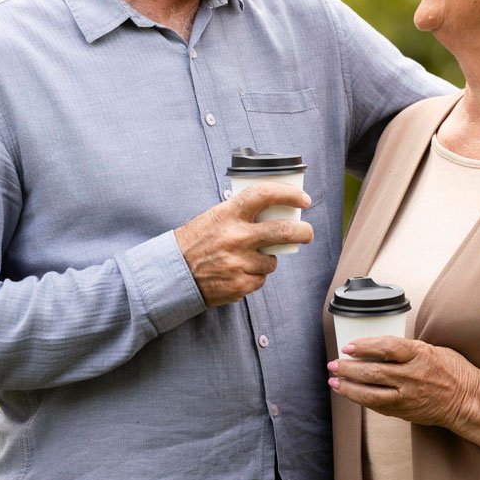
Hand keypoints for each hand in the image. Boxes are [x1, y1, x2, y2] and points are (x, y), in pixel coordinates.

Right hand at [174, 183, 311, 306]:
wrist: (172, 273)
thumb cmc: (195, 242)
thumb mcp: (215, 217)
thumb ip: (241, 214)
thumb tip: (274, 211)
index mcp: (229, 214)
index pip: (265, 195)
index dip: (289, 194)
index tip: (303, 199)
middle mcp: (236, 237)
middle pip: (283, 232)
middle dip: (303, 232)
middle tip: (307, 232)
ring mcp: (239, 263)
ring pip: (272, 261)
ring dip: (266, 260)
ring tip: (247, 258)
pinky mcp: (239, 285)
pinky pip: (260, 280)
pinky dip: (254, 276)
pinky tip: (238, 272)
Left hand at [327, 336, 479, 429]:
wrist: (467, 400)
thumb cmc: (451, 370)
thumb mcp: (432, 349)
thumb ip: (406, 349)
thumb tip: (377, 346)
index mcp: (420, 355)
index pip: (387, 347)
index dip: (365, 346)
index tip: (349, 346)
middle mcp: (412, 376)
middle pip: (373, 371)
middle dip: (349, 368)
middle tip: (333, 363)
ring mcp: (407, 396)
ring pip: (371, 393)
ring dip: (349, 387)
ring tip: (334, 381)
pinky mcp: (404, 411)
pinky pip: (378, 406)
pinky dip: (361, 399)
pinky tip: (351, 393)